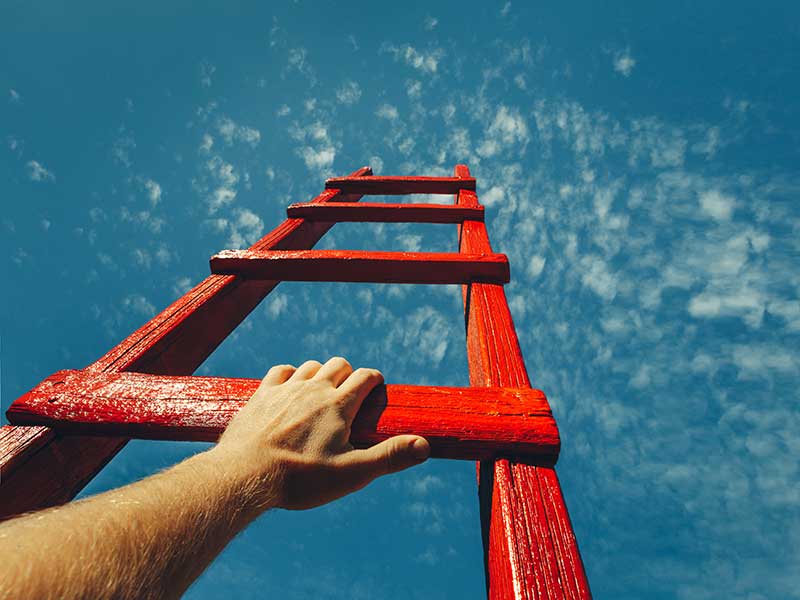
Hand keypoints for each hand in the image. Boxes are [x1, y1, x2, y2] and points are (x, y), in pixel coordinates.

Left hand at [214, 357, 429, 510]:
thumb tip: (424, 445)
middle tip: (350, 395)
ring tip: (322, 394)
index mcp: (338, 405)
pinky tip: (291, 389)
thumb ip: (389, 457)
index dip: (374, 380)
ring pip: (311, 366)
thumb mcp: (351, 473)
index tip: (376, 390)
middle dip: (349, 374)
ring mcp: (285, 390)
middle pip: (339, 365)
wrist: (244, 476)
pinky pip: (281, 371)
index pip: (365, 377)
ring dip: (321, 374)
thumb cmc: (300, 478)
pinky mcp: (262, 395)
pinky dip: (291, 375)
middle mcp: (313, 389)